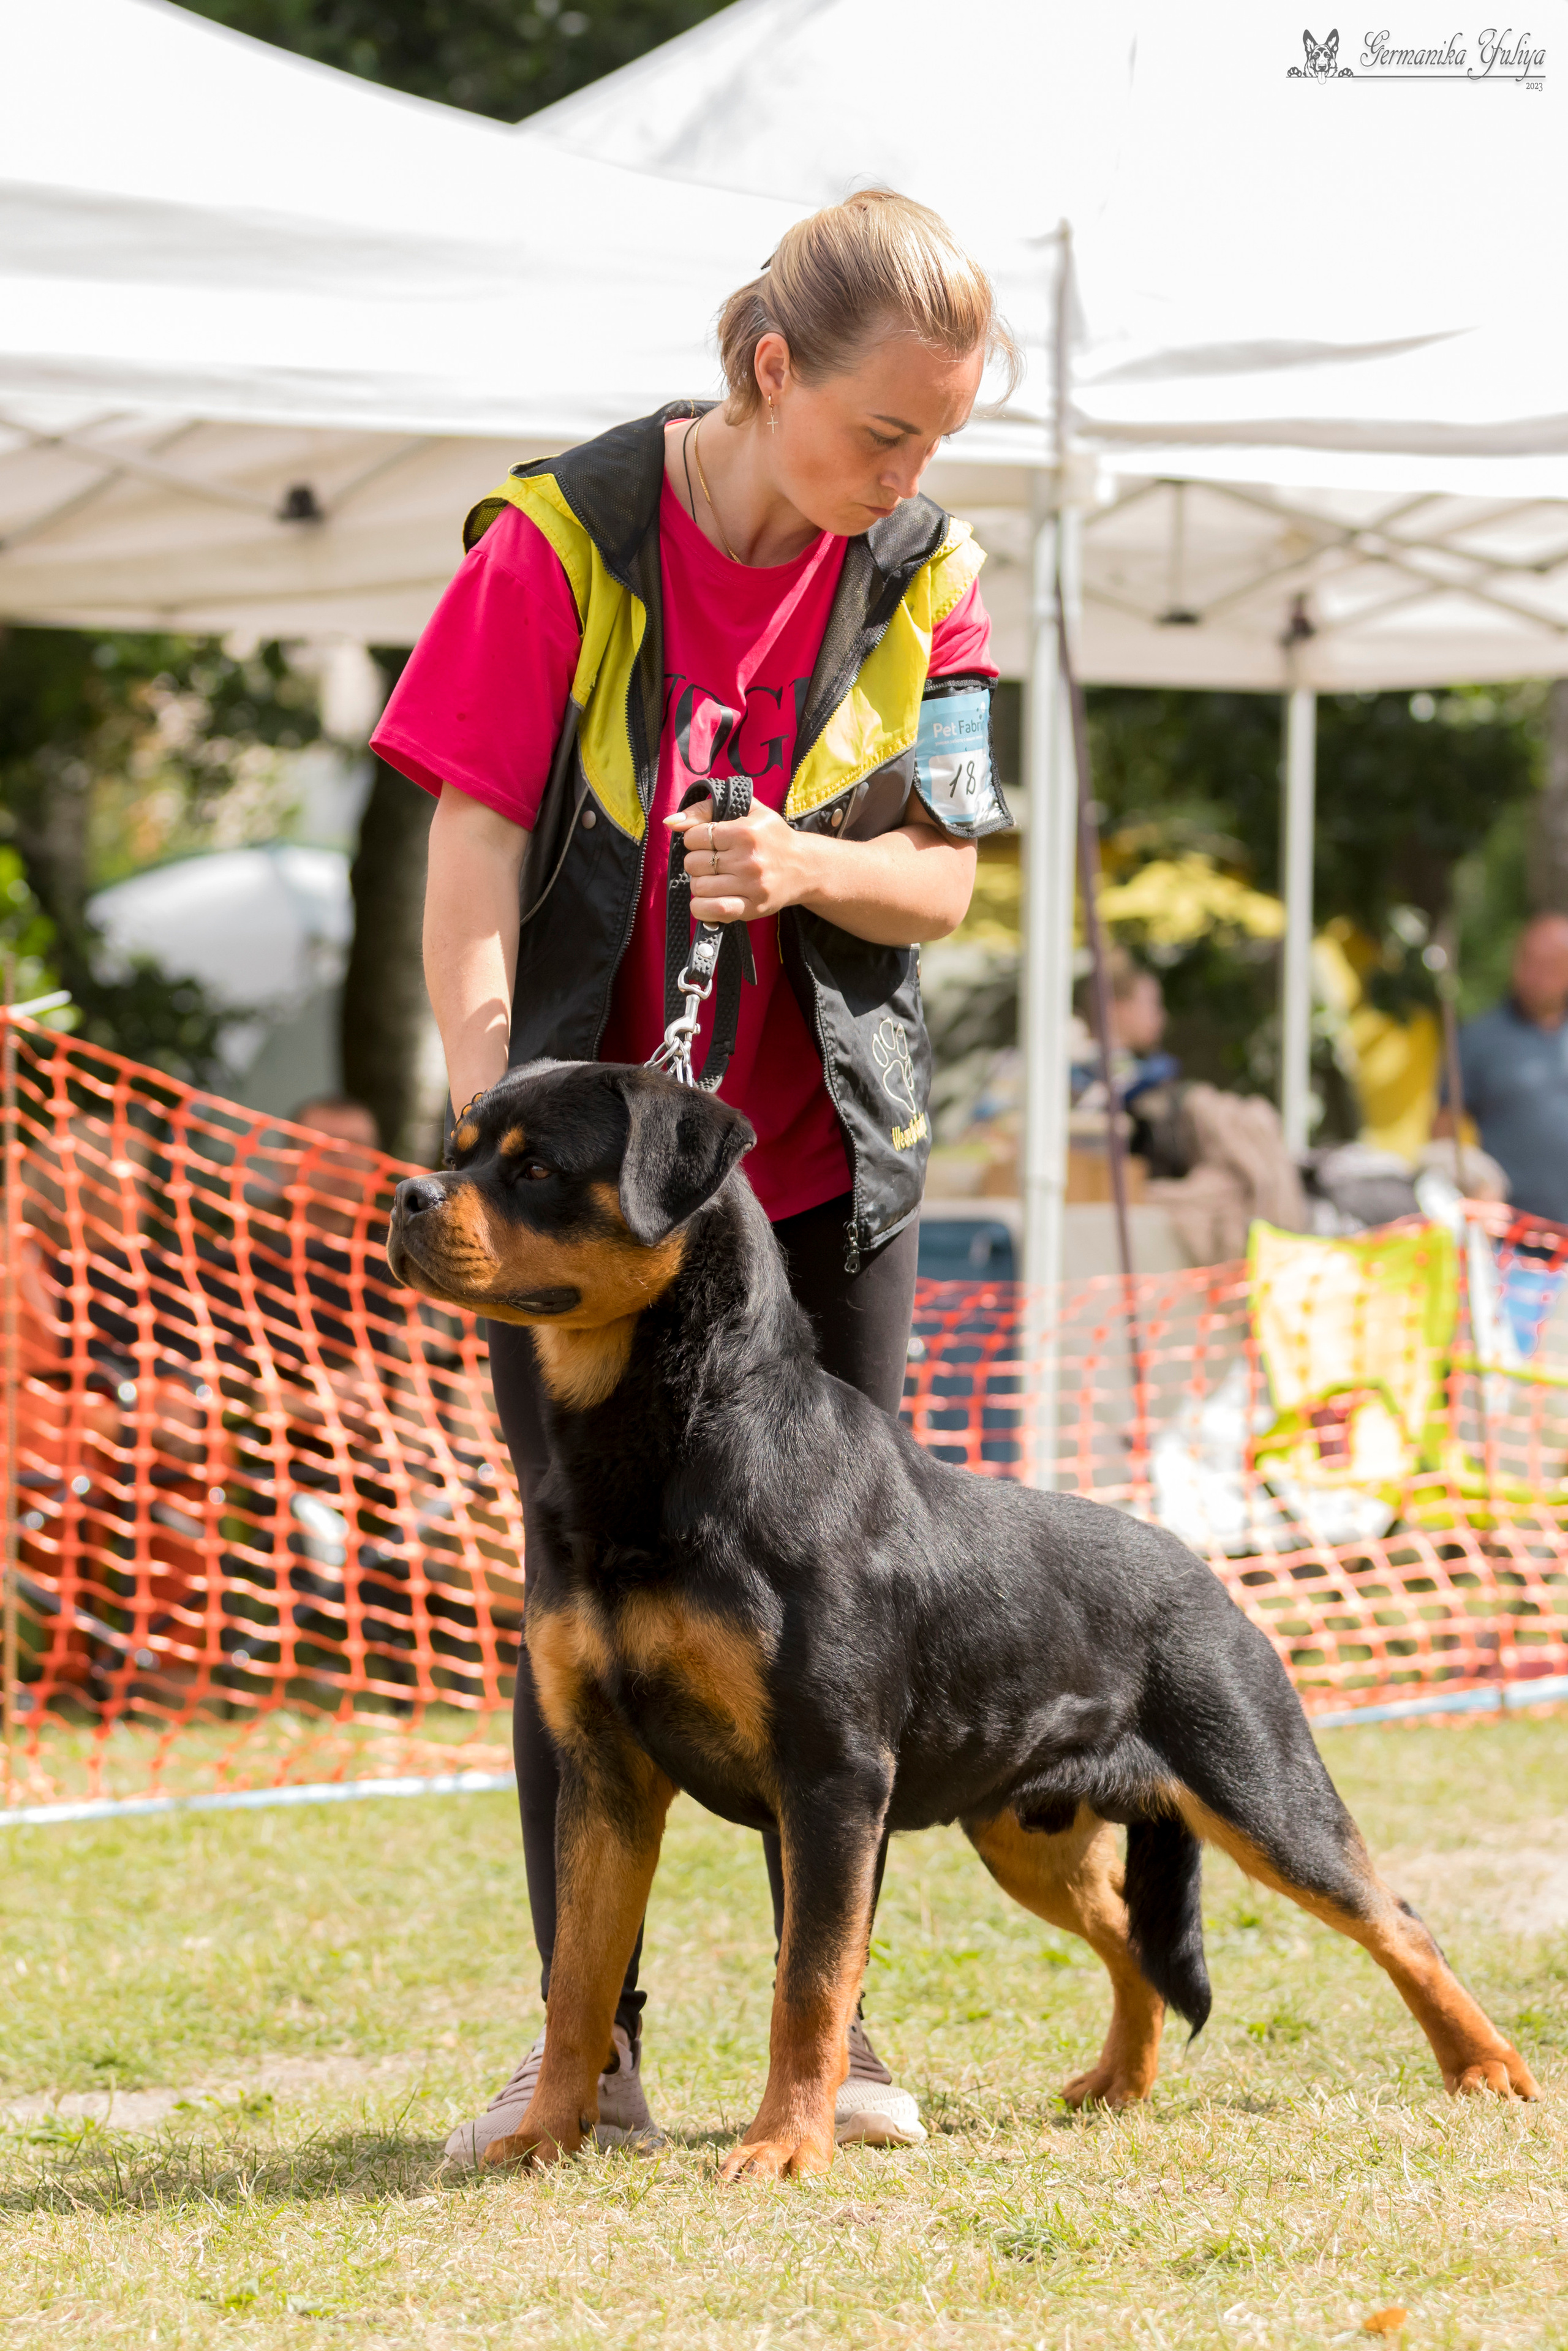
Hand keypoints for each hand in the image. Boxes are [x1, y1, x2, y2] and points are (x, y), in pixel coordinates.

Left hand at [666, 797, 814, 925]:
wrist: (805, 867)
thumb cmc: (771, 836)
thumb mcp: (746, 810)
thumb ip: (705, 809)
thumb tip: (670, 822)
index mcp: (745, 832)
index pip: (694, 837)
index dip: (695, 839)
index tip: (709, 842)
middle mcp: (748, 859)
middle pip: (693, 863)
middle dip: (697, 862)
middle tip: (712, 861)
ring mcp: (751, 886)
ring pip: (699, 887)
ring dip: (701, 883)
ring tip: (716, 878)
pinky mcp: (753, 908)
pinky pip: (713, 910)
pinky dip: (701, 907)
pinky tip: (707, 900)